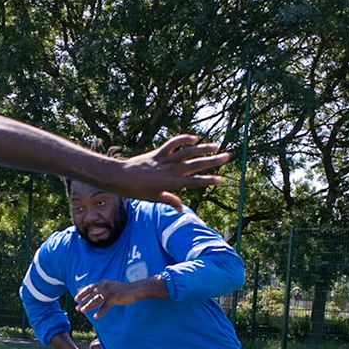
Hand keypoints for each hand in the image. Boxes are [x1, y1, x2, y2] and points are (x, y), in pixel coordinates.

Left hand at [74, 277, 149, 318]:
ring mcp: (109, 292)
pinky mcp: (114, 298)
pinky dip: (100, 312)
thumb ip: (102, 287)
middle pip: (91, 295)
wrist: (135, 289)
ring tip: (82, 311)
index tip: (75, 298)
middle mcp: (104, 286)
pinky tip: (96, 316)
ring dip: (88, 306)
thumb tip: (93, 290)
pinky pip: (105, 306)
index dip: (82, 293)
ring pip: (96, 300)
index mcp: (103, 283)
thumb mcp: (111, 285)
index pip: (89, 288)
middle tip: (77, 308)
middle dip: (83, 302)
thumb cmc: (122, 289)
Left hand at [109, 135, 231, 209]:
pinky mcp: (159, 152)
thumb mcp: (155, 198)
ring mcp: (166, 160)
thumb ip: (170, 201)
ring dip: (203, 148)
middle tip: (227, 156)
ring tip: (216, 145)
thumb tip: (181, 209)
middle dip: (213, 161)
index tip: (222, 179)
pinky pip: (173, 143)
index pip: (196, 182)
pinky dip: (184, 139)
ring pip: (189, 152)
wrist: (121, 178)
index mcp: (173, 184)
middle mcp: (172, 171)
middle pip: (197, 165)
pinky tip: (194, 138)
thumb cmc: (138, 191)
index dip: (209, 180)